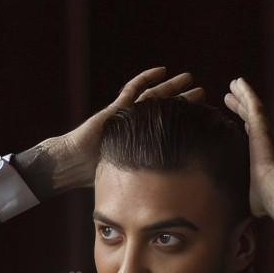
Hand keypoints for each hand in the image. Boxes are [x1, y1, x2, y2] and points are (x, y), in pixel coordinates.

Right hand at [15, 67, 205, 197]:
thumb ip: (142, 182)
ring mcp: (124, 116)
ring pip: (152, 96)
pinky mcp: (115, 110)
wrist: (71, 165)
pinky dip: (146, 79)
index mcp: (138, 142)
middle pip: (163, 110)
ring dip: (170, 87)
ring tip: (189, 78)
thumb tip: (164, 202)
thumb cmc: (92, 175)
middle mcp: (133, 127)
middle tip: (202, 93)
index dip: (182, 122)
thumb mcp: (126, 179)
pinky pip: (132, 90)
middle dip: (182, 100)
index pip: (165, 129)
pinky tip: (162, 70)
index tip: (201, 118)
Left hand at [223, 77, 273, 217]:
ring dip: (243, 97)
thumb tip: (231, 216)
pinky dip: (247, 93)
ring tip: (232, 85)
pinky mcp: (262, 128)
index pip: (251, 137)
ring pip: (253, 109)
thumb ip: (241, 196)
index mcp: (261, 157)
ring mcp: (264, 133)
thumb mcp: (247, 196)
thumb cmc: (263, 200)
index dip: (243, 126)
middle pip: (251, 120)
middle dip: (240, 108)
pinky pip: (254, 105)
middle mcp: (265, 142)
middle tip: (228, 98)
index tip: (232, 120)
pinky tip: (238, 82)